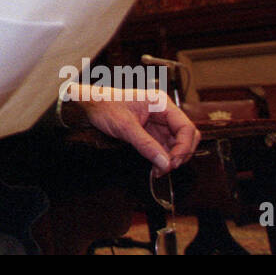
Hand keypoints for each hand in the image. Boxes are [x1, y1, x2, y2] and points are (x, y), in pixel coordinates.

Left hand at [62, 84, 199, 174]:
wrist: (89, 104)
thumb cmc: (105, 106)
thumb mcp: (125, 127)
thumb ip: (146, 145)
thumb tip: (165, 164)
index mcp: (161, 103)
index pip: (186, 127)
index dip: (184, 147)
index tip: (174, 163)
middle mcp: (163, 112)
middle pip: (186, 136)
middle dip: (181, 154)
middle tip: (168, 168)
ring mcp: (158, 122)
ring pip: (176, 144)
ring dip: (171, 159)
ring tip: (158, 171)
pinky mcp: (151, 132)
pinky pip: (164, 147)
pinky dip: (162, 159)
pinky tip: (155, 167)